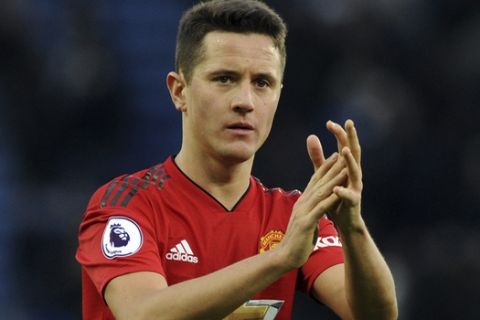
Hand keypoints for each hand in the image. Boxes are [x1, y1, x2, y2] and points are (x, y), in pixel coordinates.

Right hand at [278, 151, 347, 268]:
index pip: (315, 181)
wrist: (286, 255)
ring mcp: (303, 212)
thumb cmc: (297, 240)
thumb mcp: (305, 220)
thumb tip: (316, 205)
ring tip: (344, 169)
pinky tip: (338, 192)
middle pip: (319, 183)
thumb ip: (310, 211)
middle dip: (332, 169)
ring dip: (333, 180)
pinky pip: (320, 209)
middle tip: (343, 155)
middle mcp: (302, 203)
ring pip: (320, 193)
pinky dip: (330, 200)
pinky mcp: (306, 223)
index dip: (325, 168)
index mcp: (303, 202)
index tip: (335, 156)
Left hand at [326, 120, 363, 232]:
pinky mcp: (354, 202)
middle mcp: (353, 174)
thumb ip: (318, 157)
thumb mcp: (325, 174)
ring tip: (344, 150)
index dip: (338, 133)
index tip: (329, 122)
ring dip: (350, 160)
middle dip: (352, 137)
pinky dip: (343, 192)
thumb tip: (311, 136)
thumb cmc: (335, 196)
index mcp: (346, 166)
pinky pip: (349, 196)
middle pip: (354, 152)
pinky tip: (336, 189)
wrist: (345, 221)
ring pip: (355, 171)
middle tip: (349, 122)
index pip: (344, 145)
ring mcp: (355, 187)